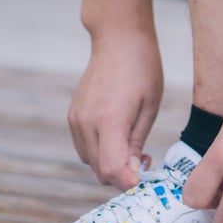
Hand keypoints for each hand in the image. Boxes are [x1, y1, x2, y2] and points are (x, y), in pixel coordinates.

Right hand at [68, 31, 162, 189]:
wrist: (118, 40)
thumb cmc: (143, 70)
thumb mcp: (149, 108)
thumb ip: (137, 143)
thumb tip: (132, 172)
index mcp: (109, 120)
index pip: (112, 170)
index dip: (129, 182)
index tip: (146, 178)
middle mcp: (86, 123)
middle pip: (100, 171)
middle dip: (124, 174)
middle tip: (147, 159)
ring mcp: (75, 120)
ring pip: (91, 162)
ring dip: (112, 164)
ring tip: (135, 148)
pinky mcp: (73, 116)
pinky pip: (85, 147)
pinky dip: (101, 151)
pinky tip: (119, 137)